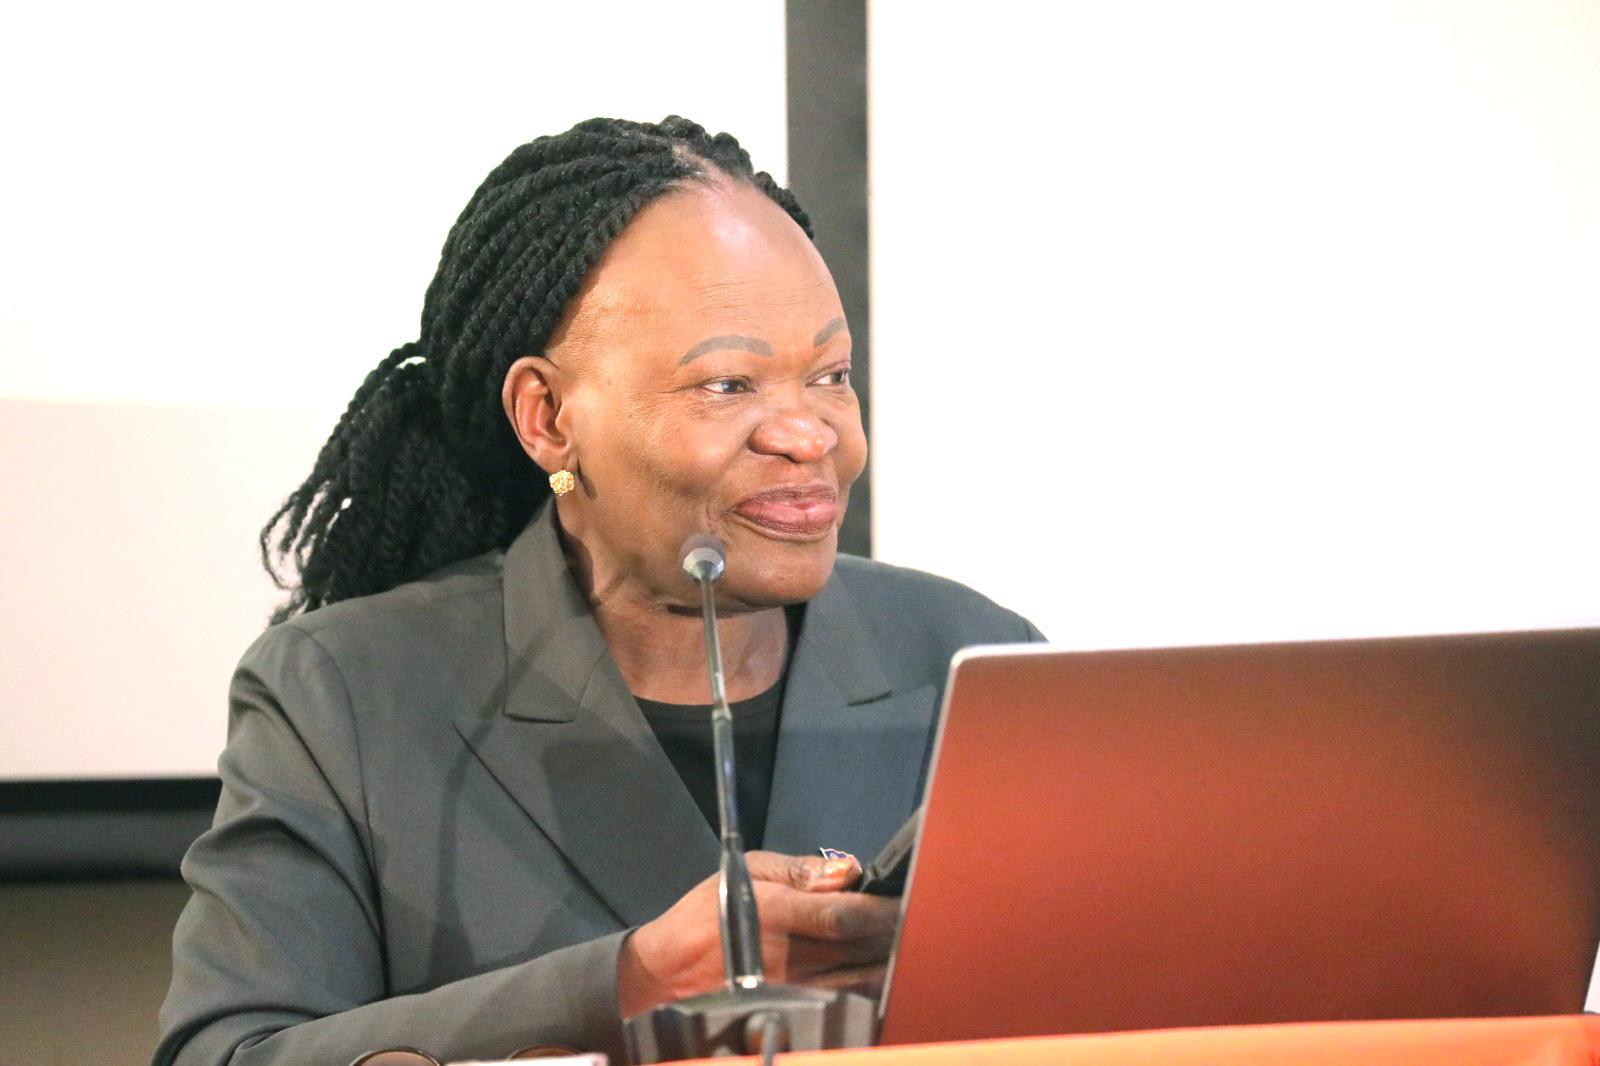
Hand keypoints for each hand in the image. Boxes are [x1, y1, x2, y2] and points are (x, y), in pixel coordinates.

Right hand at [617, 850, 898, 1016]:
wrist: (670, 968)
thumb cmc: (708, 913)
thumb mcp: (749, 871)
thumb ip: (801, 871)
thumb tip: (849, 872)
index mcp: (778, 913)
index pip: (846, 914)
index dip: (882, 908)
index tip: (902, 898)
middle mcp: (789, 956)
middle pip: (861, 948)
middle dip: (893, 931)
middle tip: (911, 916)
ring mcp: (793, 988)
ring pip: (859, 978)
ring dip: (886, 960)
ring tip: (899, 941)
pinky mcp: (794, 1006)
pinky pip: (843, 998)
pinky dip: (867, 985)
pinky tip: (875, 970)